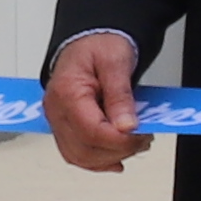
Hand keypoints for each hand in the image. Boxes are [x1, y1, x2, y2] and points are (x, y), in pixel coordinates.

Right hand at [44, 27, 151, 173]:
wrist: (89, 39)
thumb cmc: (99, 45)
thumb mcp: (116, 61)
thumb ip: (120, 95)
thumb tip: (126, 126)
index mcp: (67, 92)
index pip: (90, 131)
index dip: (119, 140)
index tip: (141, 135)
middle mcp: (56, 110)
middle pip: (83, 149)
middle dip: (118, 150)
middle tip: (143, 138)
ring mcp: (59, 120)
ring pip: (79, 156)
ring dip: (110, 158)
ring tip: (135, 144)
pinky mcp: (66, 126)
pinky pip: (77, 153)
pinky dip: (98, 161)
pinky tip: (117, 159)